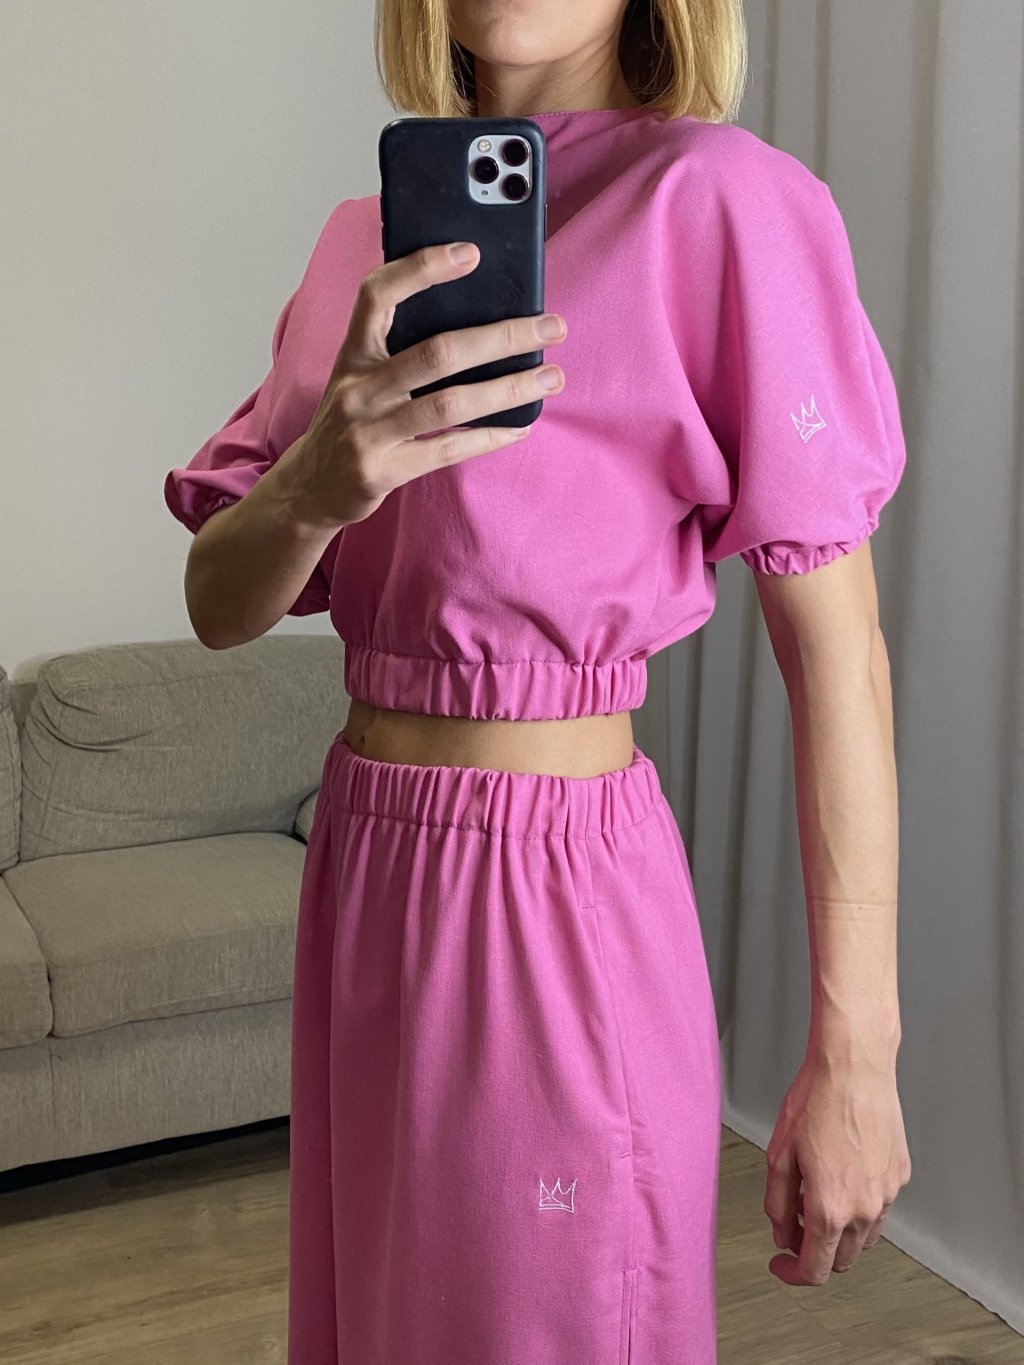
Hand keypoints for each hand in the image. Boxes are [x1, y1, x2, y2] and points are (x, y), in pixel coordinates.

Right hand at [290, 240, 566, 530]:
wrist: (310, 488)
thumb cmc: (350, 421)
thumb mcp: (359, 375)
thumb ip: (398, 347)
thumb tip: (475, 318)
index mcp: (352, 353)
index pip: (377, 294)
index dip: (421, 268)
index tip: (471, 254)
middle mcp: (358, 388)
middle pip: (437, 352)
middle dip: (502, 337)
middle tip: (552, 328)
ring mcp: (368, 432)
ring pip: (450, 403)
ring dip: (508, 389)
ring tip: (550, 378)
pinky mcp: (383, 471)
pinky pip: (447, 450)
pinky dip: (489, 437)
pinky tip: (520, 427)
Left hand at [763, 1051, 911, 1284]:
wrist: (854, 1067)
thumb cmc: (817, 1100)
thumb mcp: (779, 1155)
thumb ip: (778, 1204)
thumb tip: (783, 1234)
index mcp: (831, 1208)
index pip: (815, 1269)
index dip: (792, 1274)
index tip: (780, 1265)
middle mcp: (865, 1208)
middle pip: (842, 1260)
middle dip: (815, 1253)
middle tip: (793, 1228)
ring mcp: (887, 1193)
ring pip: (864, 1237)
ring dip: (840, 1234)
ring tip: (816, 1199)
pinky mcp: (900, 1174)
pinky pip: (879, 1206)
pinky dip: (859, 1207)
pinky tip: (842, 1177)